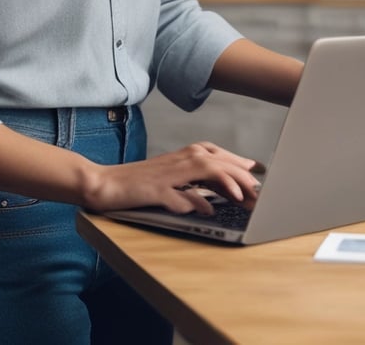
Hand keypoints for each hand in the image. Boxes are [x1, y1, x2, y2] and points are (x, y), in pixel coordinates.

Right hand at [82, 142, 264, 214]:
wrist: (106, 184)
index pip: (220, 156)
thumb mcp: (174, 178)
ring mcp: (168, 174)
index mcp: (186, 155)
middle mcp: (180, 159)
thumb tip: (225, 190)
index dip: (240, 167)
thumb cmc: (141, 183)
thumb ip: (198, 181)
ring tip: (241, 196)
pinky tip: (206, 210)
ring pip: (204, 170)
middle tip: (258, 191)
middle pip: (218, 161)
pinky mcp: (155, 190)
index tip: (257, 179)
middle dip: (241, 175)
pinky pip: (178, 195)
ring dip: (225, 181)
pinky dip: (194, 201)